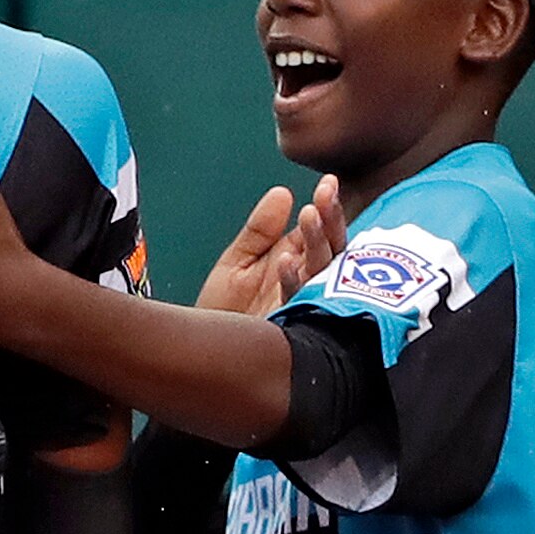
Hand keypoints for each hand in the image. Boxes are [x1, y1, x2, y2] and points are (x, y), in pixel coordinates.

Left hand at [194, 174, 343, 316]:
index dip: (328, 207)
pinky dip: (293, 279)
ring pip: (325, 273)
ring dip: (317, 244)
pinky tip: (285, 261)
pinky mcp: (293, 326)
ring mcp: (303, 304)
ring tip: (308, 218)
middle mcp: (306, 282)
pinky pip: (300, 301)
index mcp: (297, 261)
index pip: (321, 230)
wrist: (202, 350)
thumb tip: (284, 192)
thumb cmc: (224, 310)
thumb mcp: (238, 261)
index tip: (328, 183)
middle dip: (331, 223)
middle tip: (323, 199)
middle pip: (331, 249)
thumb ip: (260, 229)